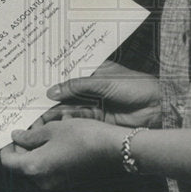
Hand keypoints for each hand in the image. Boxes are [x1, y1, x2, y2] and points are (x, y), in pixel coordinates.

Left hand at [0, 117, 121, 189]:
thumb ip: (31, 135)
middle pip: (22, 164)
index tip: (12, 133)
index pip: (8, 161)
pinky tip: (59, 139)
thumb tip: (17, 137)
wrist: (113, 149)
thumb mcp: (54, 129)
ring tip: (48, 129)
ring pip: (37, 165)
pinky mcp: (67, 181)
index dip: (6, 146)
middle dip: (24, 144)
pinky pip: (50, 168)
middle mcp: (43, 180)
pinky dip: (49, 154)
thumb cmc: (84, 137)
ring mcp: (56, 183)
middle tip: (33, 126)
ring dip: (38, 148)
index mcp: (34, 167)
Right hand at [44, 60, 160, 127]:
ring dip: (56, 111)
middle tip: (32, 101)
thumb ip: (77, 86)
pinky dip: (67, 120)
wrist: (158, 108)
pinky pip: (78, 119)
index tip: (35, 80)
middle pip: (67, 92)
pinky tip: (55, 121)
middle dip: (51, 97)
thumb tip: (52, 91)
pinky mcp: (98, 120)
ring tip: (40, 114)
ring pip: (70, 107)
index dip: (54, 76)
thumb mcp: (104, 81)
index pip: (70, 72)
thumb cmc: (136, 86)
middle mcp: (92, 87)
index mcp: (95, 70)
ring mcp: (95, 103)